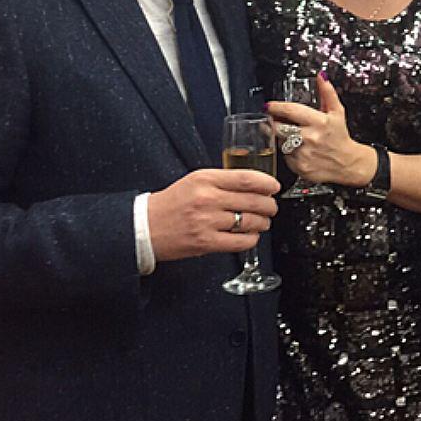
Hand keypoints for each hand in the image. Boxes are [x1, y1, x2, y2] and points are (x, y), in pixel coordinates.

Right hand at [147, 169, 278, 260]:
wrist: (145, 226)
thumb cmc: (171, 203)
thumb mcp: (194, 181)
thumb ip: (221, 181)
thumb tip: (253, 185)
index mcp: (205, 179)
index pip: (246, 178)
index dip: (266, 183)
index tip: (274, 187)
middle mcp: (207, 199)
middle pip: (254, 201)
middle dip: (270, 205)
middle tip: (272, 207)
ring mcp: (207, 222)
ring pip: (250, 222)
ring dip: (263, 223)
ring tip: (262, 222)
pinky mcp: (206, 242)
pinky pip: (241, 242)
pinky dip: (251, 239)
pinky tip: (250, 236)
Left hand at [266, 75, 375, 186]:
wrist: (348, 164)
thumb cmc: (340, 137)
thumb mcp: (337, 112)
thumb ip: (327, 93)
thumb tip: (321, 77)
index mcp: (319, 122)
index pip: (291, 111)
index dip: (276, 107)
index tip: (269, 106)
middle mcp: (310, 138)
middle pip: (279, 127)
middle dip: (275, 123)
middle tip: (277, 121)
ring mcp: (304, 154)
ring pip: (280, 142)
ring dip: (281, 137)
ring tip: (293, 136)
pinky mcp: (300, 167)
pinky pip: (285, 156)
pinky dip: (288, 152)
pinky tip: (298, 149)